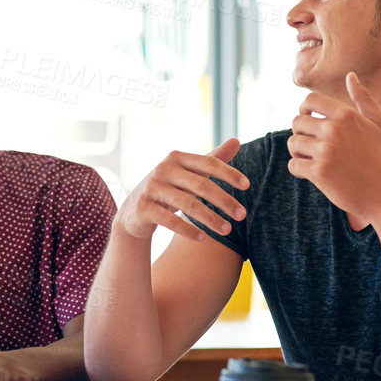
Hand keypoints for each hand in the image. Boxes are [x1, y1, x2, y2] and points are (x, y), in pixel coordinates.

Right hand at [116, 139, 248, 241]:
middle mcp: (163, 169)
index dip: (228, 173)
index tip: (247, 186)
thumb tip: (237, 141)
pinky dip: (188, 230)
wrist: (134, 210)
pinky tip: (203, 238)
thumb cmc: (169, 188)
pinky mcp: (144, 208)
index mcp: (176, 158)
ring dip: (210, 219)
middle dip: (223, 201)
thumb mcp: (189, 173)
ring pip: (187, 204)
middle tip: (242, 215)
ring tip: (227, 230)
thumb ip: (212, 159)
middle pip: (200, 185)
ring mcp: (152, 188)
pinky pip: (170, 220)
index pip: (208, 163)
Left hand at [286, 73, 380, 221]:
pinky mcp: (319, 172)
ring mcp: (326, 151)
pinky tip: (312, 173)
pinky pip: (293, 164)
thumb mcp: (379, 124)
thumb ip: (363, 98)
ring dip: (299, 152)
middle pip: (297, 122)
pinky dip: (299, 169)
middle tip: (313, 146)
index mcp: (347, 115)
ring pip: (293, 143)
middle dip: (301, 133)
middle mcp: (334, 129)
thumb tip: (350, 75)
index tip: (309, 121)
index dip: (304, 109)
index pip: (309, 100)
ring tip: (313, 160)